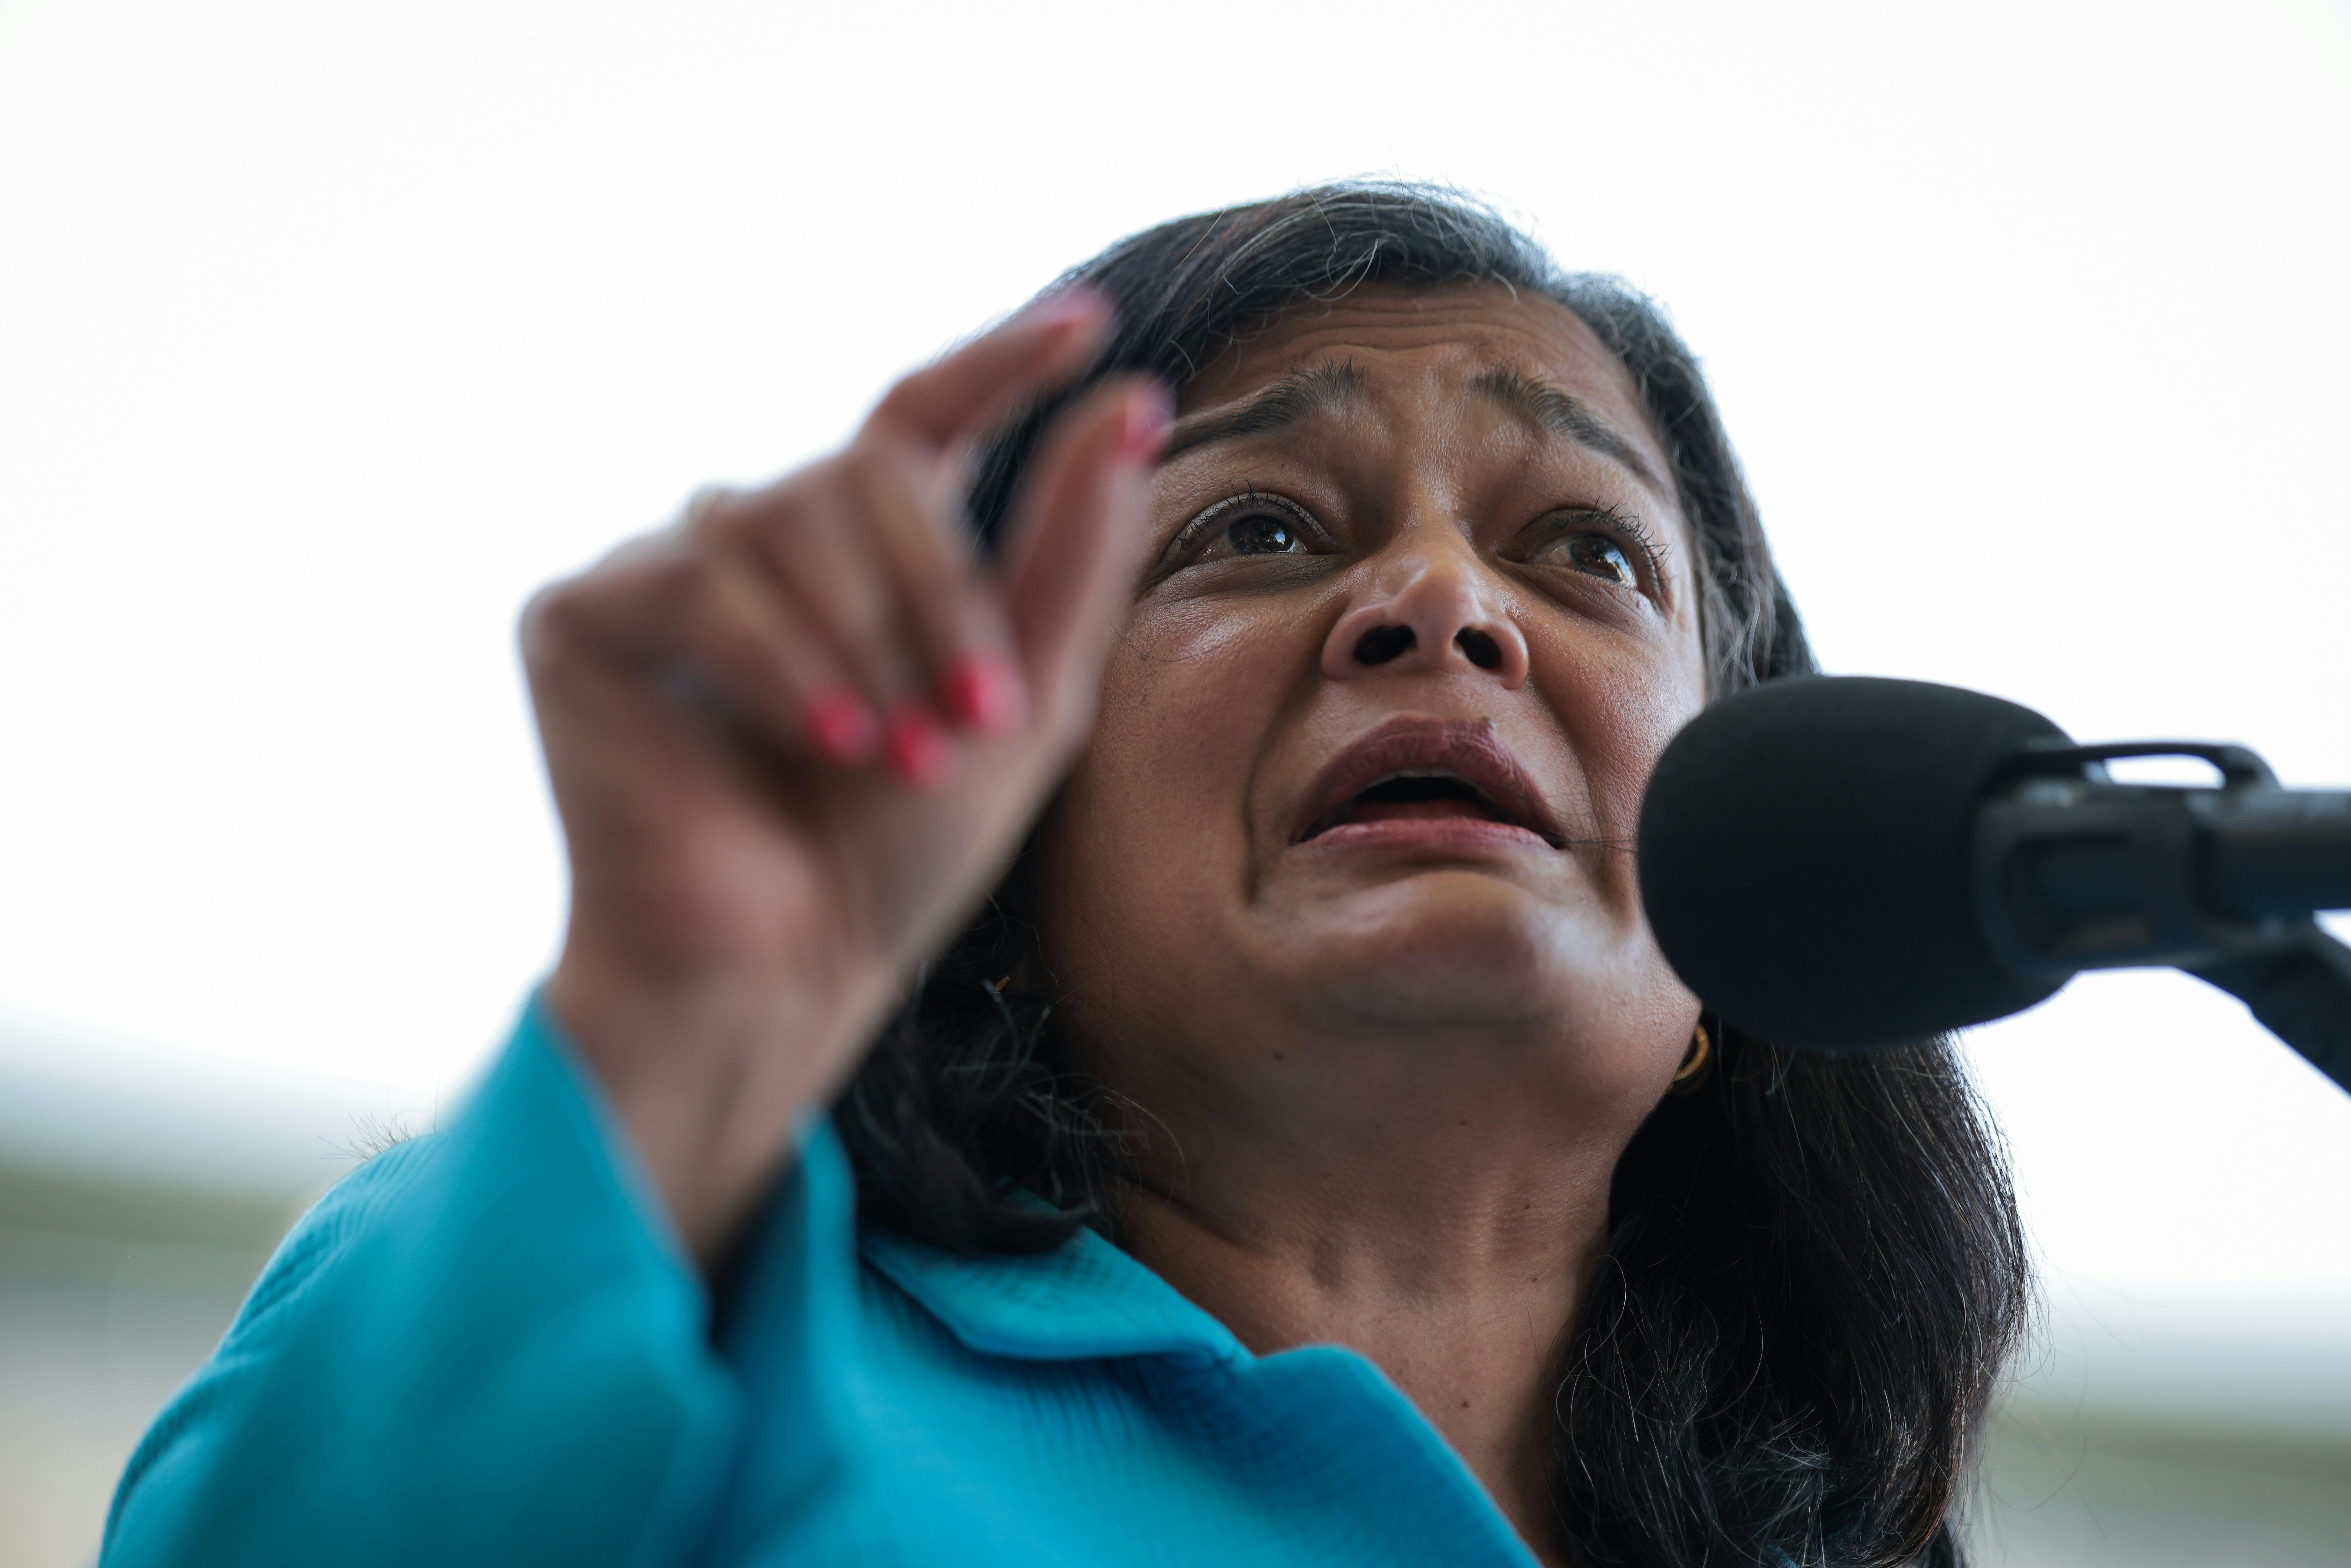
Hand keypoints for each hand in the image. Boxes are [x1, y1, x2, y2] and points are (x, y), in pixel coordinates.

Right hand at [521, 291, 1166, 1258]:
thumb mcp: (1025, 696)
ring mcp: (662, 571)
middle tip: (974, 716)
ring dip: (864, 647)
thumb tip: (1129, 397)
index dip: (999, 362)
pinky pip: (700, 584)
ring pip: (784, 520)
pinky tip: (819, 744)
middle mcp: (757, 545)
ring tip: (889, 754)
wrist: (789, 965)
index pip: (923, 416)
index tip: (1087, 323)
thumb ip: (1069, 547)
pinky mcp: (581, 614)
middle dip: (935, 598)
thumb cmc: (900, 855)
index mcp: (859, 558)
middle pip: (865, 474)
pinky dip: (781, 667)